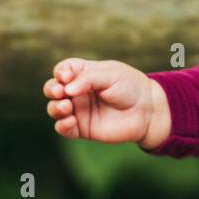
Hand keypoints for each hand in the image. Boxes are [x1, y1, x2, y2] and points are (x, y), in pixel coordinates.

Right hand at [42, 58, 169, 146]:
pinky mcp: (83, 128)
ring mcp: (79, 110)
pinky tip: (70, 121)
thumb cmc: (130, 87)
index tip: (67, 76)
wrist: (147, 110)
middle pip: (52, 88)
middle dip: (51, 89)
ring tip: (67, 106)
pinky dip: (62, 125)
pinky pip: (64, 128)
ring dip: (55, 107)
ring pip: (55, 109)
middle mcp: (78, 91)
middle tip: (61, 92)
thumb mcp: (111, 75)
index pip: (63, 70)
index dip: (60, 72)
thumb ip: (88, 79)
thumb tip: (67, 89)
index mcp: (84, 73)